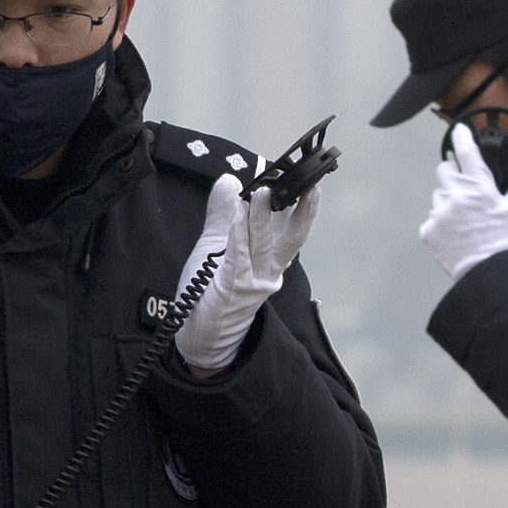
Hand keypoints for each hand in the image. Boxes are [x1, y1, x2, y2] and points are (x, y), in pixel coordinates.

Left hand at [173, 170, 320, 376]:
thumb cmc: (212, 287)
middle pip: (294, 237)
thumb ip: (225, 211)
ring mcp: (255, 280)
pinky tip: (238, 209)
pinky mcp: (234, 286)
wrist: (200, 329)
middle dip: (304, 210)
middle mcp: (271, 269)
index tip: (306, 178)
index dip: (303, 204)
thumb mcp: (219, 242)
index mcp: (273, 258)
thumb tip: (229, 180)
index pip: (294, 227)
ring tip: (263, 190)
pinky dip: (239, 230)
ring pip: (265, 243)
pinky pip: (239, 254)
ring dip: (264, 216)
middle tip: (307, 183)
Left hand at [421, 124, 507, 282]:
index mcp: (477, 185)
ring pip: (438, 194)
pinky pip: (432, 217)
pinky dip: (441, 222)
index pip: (465, 151)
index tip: (459, 130)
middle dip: (454, 173)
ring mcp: (438, 212)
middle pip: (444, 169)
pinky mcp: (428, 230)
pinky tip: (456, 233)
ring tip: (465, 218)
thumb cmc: (506, 241)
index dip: (461, 137)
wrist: (488, 273)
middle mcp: (454, 194)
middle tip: (468, 188)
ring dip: (448, 199)